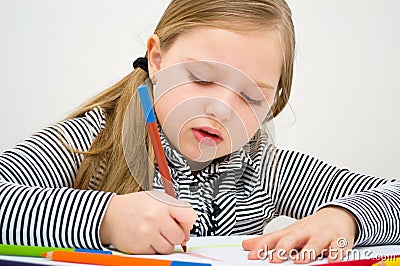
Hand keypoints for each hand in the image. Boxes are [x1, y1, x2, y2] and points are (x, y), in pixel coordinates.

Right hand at [100, 190, 196, 253]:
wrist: (110, 215)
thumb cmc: (134, 207)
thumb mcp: (156, 199)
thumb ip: (175, 210)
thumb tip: (187, 231)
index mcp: (162, 203)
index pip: (189, 216)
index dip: (188, 221)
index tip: (184, 223)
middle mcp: (155, 218)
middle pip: (180, 236)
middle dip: (175, 234)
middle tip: (165, 228)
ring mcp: (147, 233)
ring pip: (169, 247)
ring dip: (164, 243)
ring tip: (154, 232)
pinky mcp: (140, 247)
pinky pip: (156, 253)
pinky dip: (153, 248)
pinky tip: (146, 238)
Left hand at [242, 207, 357, 263]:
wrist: (336, 216)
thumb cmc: (309, 229)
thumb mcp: (288, 233)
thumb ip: (268, 240)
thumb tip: (246, 245)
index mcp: (291, 232)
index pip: (274, 238)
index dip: (262, 247)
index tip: (252, 256)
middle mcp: (305, 233)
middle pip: (292, 238)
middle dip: (283, 248)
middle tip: (274, 258)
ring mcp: (322, 236)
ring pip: (315, 243)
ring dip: (308, 252)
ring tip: (300, 261)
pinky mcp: (339, 241)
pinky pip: (338, 248)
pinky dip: (335, 255)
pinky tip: (331, 261)